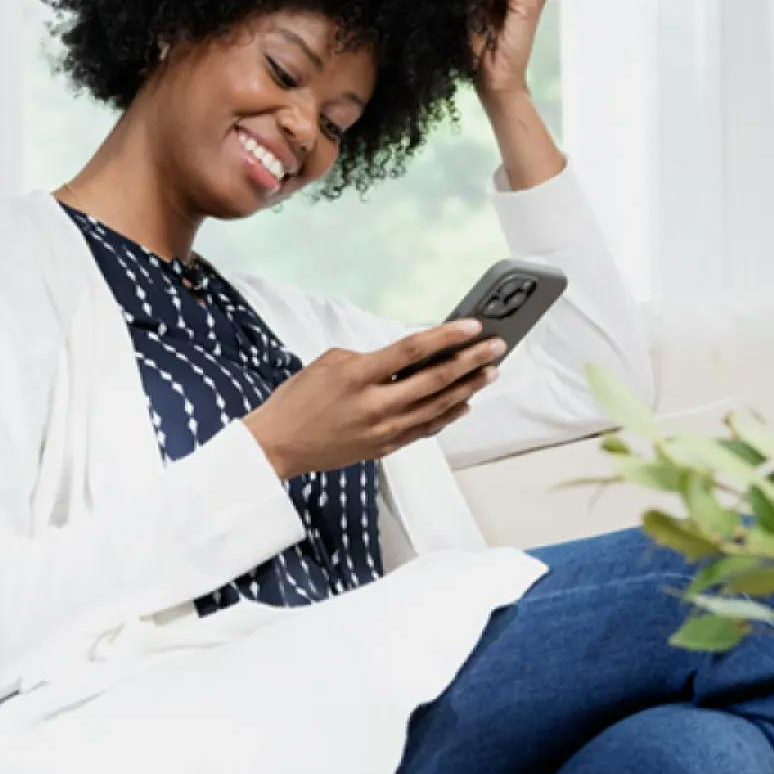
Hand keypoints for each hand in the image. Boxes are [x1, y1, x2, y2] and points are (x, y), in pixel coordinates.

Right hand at [244, 320, 507, 478]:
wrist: (278, 445)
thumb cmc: (299, 398)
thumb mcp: (330, 363)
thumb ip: (372, 358)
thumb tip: (410, 358)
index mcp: (358, 376)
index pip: (413, 350)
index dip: (447, 336)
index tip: (473, 326)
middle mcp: (376, 405)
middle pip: (435, 380)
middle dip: (471, 362)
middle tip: (496, 348)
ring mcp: (383, 430)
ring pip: (438, 407)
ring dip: (468, 388)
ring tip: (490, 372)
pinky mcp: (385, 447)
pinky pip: (426, 429)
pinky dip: (448, 414)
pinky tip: (464, 402)